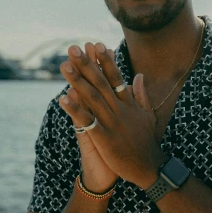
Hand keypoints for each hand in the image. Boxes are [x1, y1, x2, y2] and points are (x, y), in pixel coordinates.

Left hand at [59, 43, 164, 188]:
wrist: (149, 168)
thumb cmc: (147, 142)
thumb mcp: (148, 115)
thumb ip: (142, 95)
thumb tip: (139, 75)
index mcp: (129, 104)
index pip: (116, 77)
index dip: (106, 61)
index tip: (97, 44)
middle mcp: (120, 109)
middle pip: (100, 83)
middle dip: (86, 64)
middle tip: (73, 48)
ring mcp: (112, 123)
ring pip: (92, 98)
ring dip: (77, 81)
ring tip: (64, 66)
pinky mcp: (104, 138)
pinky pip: (87, 121)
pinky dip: (75, 109)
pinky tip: (62, 99)